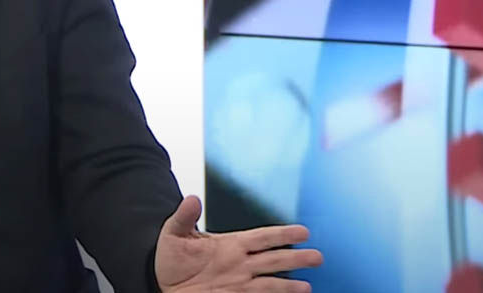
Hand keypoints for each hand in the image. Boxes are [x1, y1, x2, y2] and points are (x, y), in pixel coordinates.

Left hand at [155, 195, 322, 291]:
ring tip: (307, 286)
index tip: (303, 232)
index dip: (282, 234)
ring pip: (270, 282)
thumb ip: (185, 217)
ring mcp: (239, 283)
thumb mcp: (174, 234)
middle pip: (274, 259)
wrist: (164, 285)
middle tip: (318, 257)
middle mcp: (240, 263)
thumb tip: (192, 198)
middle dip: (295, 258)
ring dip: (288, 285)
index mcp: (231, 244)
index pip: (262, 237)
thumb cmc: (172, 259)